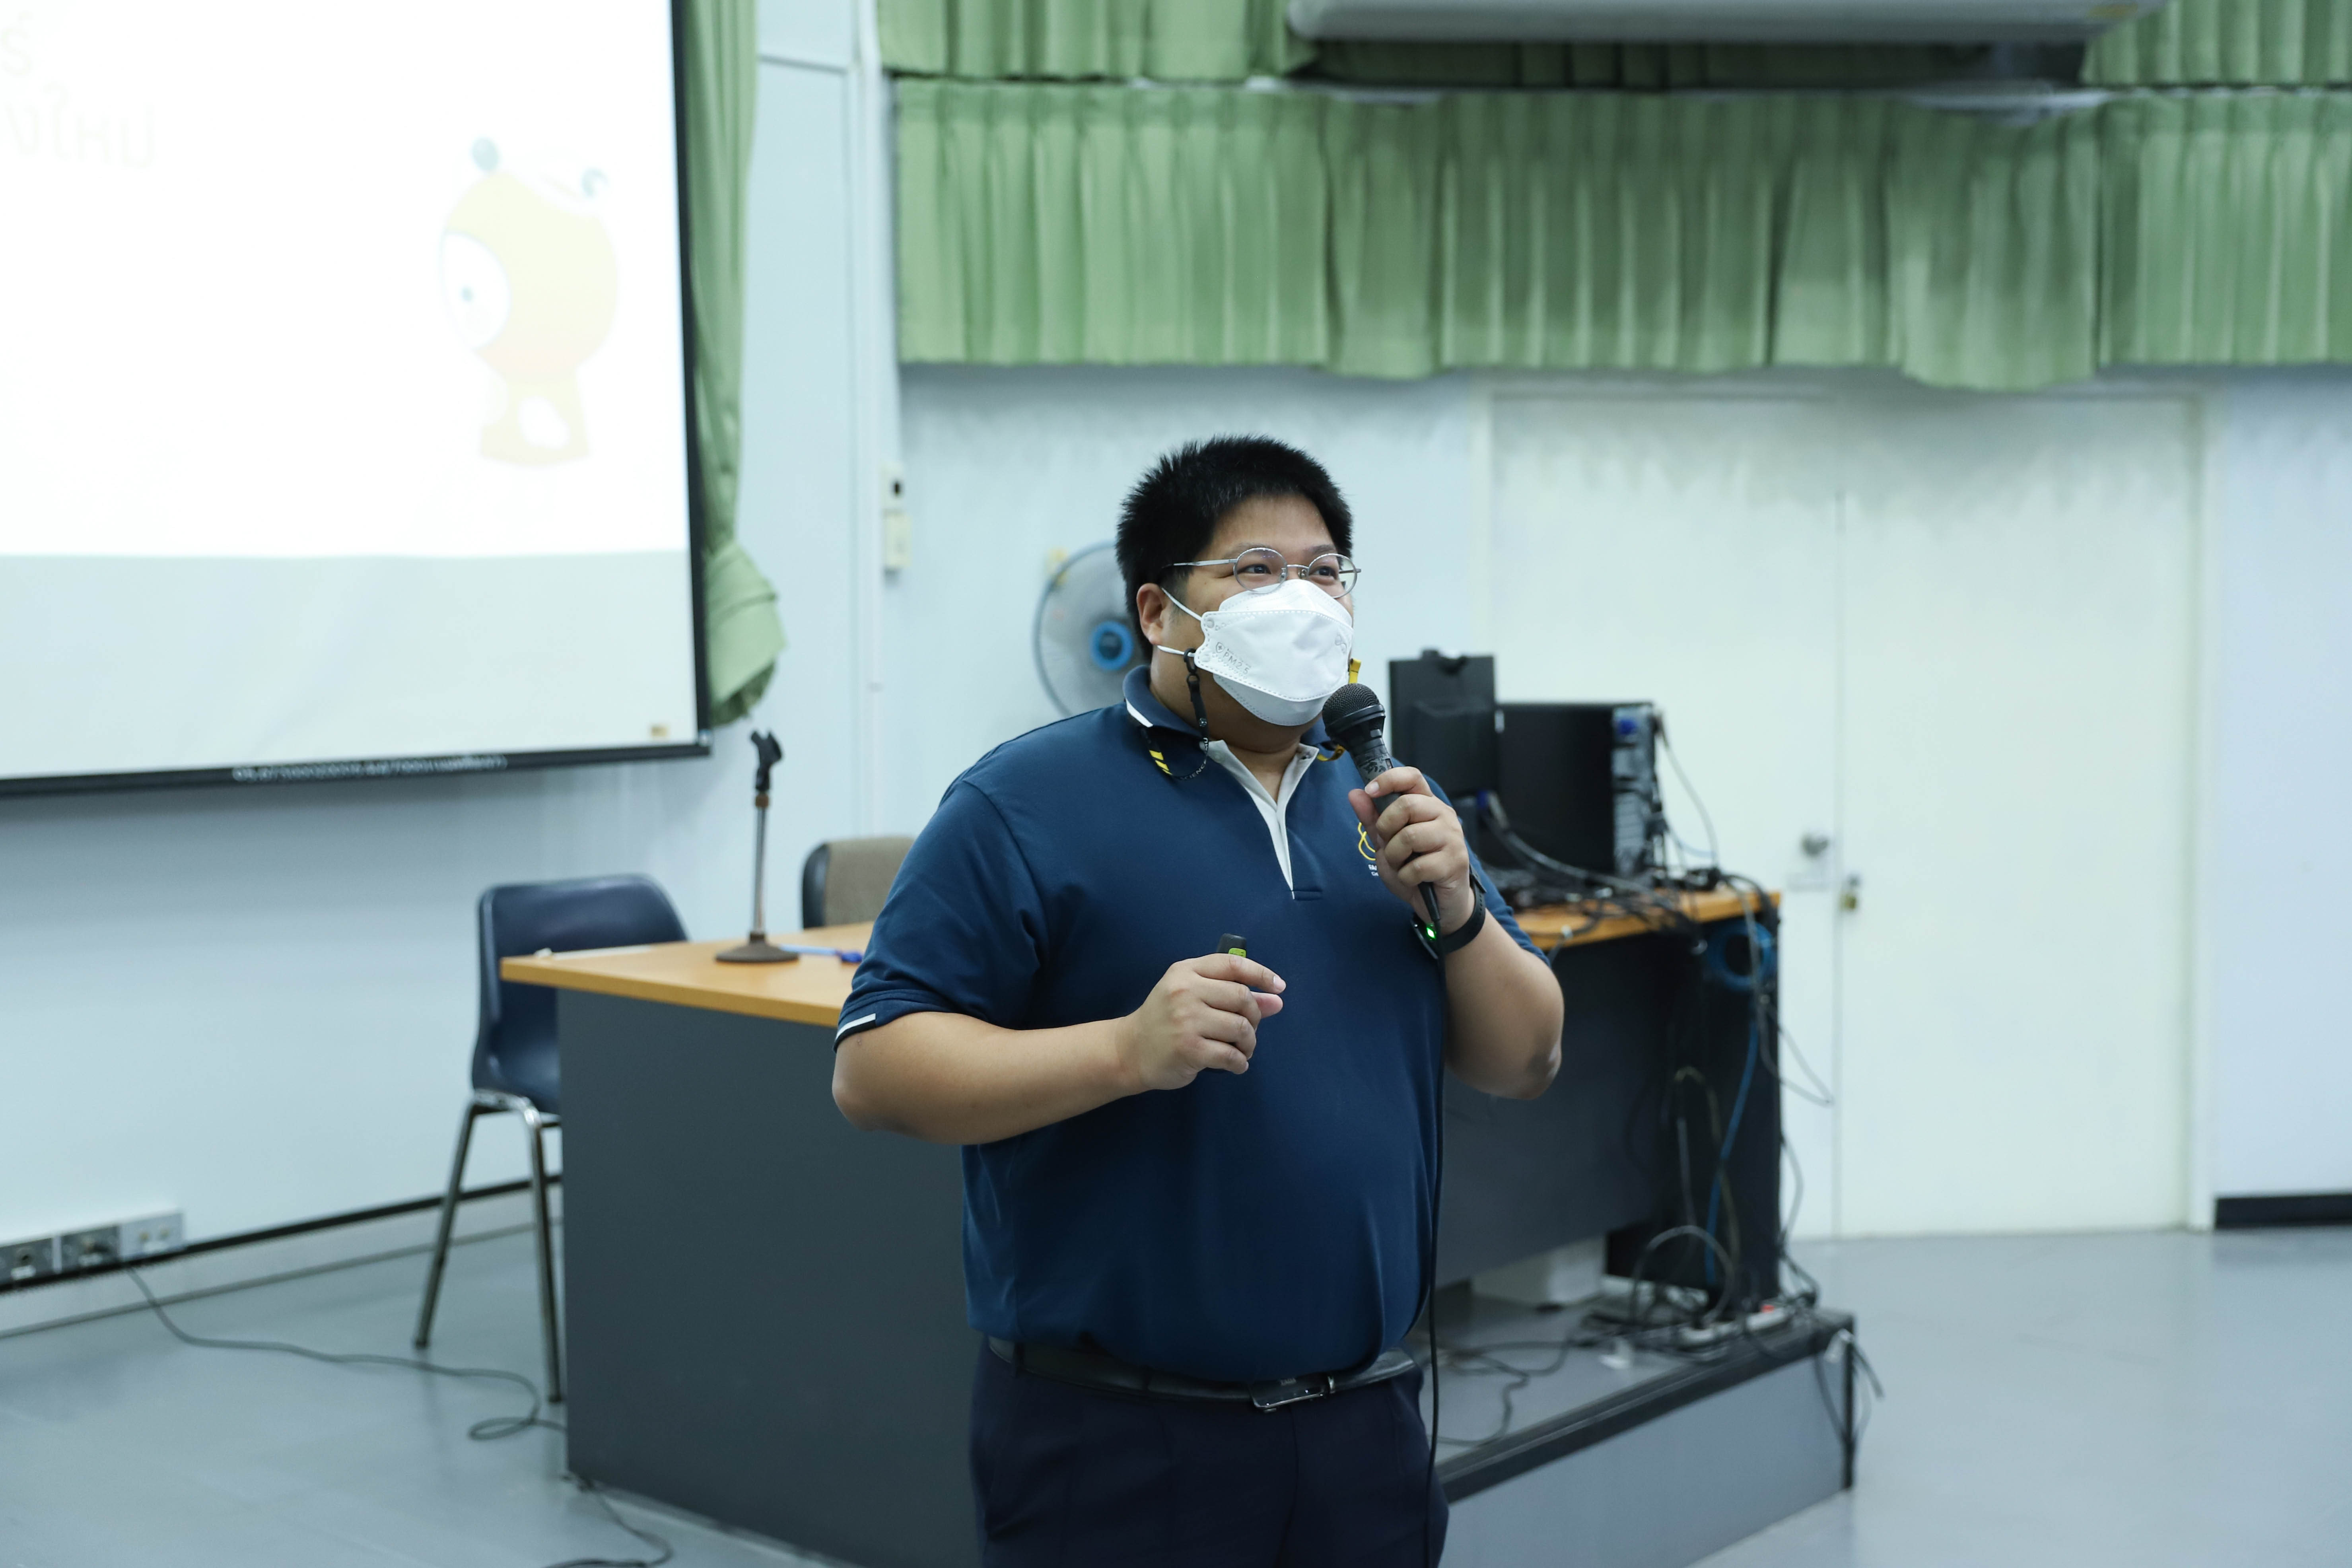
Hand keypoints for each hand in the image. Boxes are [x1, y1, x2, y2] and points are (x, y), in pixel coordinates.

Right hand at [1119, 953, 1286, 1090]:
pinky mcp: (1188, 1048)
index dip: (1261, 974)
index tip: (1279, 987)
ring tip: (1242, 1050)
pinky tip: (1235, 1064)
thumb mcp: (1193, 998)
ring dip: (1249, 1043)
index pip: (1233, 965)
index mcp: (1186, 971)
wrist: (1130, 1050)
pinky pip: (1230, 1055)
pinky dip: (1240, 1062)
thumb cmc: (1165, 1020)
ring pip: (1240, 1027)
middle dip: (1255, 1017)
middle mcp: (1185, 991)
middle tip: (1248, 1030)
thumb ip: (1232, 996)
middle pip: (1242, 998)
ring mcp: (1186, 1020)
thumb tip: (1276, 1000)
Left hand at [1350, 767, 1476, 935]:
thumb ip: (1373, 820)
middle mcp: (1443, 816)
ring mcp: (1452, 838)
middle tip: (1389, 845)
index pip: (1412, 776)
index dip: (1389, 779)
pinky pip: (1417, 866)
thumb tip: (1355, 793)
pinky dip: (1406, 877)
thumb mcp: (1387, 844)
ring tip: (1403, 865)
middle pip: (1407, 805)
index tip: (1370, 791)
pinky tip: (1414, 879)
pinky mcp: (1455, 862)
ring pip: (1410, 836)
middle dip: (1386, 828)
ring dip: (1395, 856)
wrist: (1439, 905)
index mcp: (1428, 805)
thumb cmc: (1415, 869)